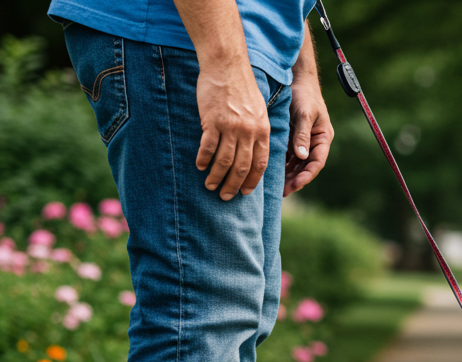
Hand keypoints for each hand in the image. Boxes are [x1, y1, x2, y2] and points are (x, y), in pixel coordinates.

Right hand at [194, 63, 270, 200]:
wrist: (227, 66)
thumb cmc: (242, 87)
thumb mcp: (260, 109)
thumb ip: (258, 130)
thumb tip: (255, 150)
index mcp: (262, 130)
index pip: (259, 163)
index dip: (252, 180)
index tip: (245, 192)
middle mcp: (249, 132)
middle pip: (242, 166)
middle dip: (233, 185)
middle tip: (225, 196)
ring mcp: (231, 127)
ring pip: (224, 160)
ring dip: (216, 177)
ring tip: (210, 186)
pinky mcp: (213, 121)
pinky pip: (208, 146)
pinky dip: (203, 159)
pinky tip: (199, 166)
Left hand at [284, 80, 333, 195]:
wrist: (297, 80)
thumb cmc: (304, 95)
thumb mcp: (304, 114)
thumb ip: (302, 135)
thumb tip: (302, 156)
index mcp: (323, 138)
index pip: (317, 162)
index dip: (306, 176)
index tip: (295, 185)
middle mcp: (314, 143)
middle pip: (306, 167)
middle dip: (295, 180)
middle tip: (282, 192)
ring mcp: (304, 141)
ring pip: (297, 164)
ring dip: (288, 175)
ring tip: (276, 187)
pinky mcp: (293, 138)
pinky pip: (288, 156)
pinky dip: (281, 165)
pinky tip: (271, 172)